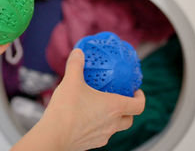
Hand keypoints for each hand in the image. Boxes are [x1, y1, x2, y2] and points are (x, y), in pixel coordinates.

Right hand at [12, 49, 144, 150]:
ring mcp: (103, 136)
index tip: (136, 92)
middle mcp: (112, 124)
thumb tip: (78, 52)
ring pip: (115, 128)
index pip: (139, 105)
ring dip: (113, 119)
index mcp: (114, 107)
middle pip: (129, 119)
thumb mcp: (71, 81)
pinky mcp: (92, 144)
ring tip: (101, 108)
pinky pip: (101, 135)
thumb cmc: (66, 110)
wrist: (54, 136)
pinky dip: (99, 127)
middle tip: (120, 99)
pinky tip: (86, 119)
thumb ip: (76, 65)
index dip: (140, 98)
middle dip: (128, 110)